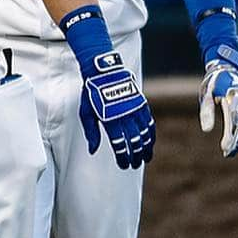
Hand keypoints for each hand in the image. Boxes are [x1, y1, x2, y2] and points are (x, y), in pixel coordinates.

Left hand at [78, 53, 155, 169]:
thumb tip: (92, 150)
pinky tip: (151, 140)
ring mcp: (134, 109)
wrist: (103, 72)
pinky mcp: (141, 103)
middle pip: (134, 141)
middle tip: (135, 164)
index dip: (123, 156)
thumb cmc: (91, 93)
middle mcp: (124, 116)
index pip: (119, 144)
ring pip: (144, 133)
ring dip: (146, 147)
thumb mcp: (86, 113)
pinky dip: (151, 132)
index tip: (124, 164)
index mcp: (110, 120)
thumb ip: (91, 133)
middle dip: (136, 155)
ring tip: (146, 157)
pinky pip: (148, 121)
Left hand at [199, 59, 237, 157]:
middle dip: (236, 141)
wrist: (226, 68)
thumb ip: (207, 112)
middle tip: (228, 154)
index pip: (232, 123)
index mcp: (232, 100)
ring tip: (235, 151)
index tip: (224, 148)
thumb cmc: (213, 82)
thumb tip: (206, 130)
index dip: (230, 137)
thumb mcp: (206, 95)